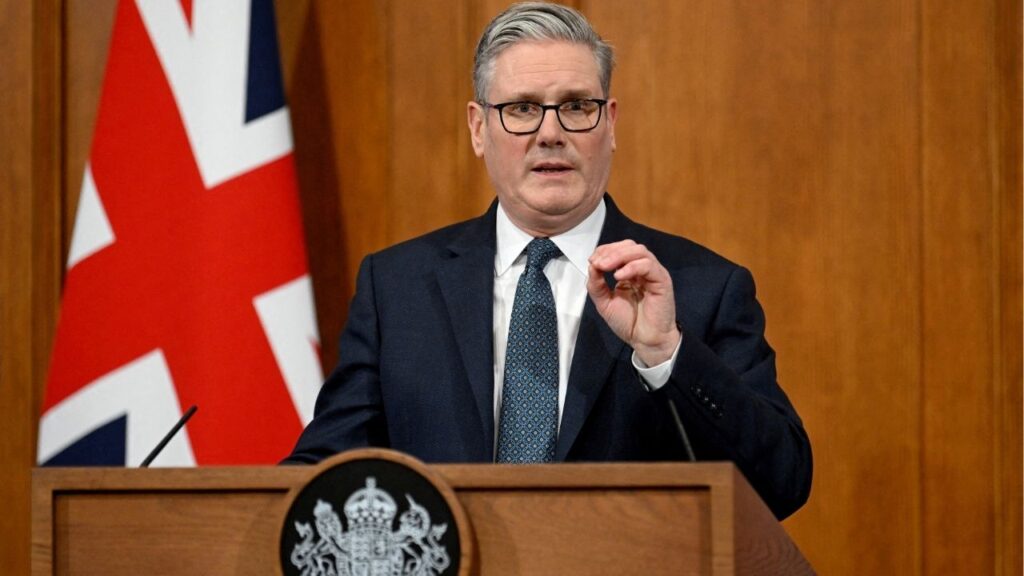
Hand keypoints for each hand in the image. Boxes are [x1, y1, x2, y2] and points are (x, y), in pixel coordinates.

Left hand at [587, 240, 680, 365]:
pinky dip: (632, 267)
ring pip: (639, 251)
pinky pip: (648, 265)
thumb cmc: (629, 323)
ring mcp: (653, 273)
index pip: (619, 250)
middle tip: (598, 263)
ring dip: (619, 256)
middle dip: (610, 251)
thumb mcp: (605, 303)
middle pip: (629, 246)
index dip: (605, 251)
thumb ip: (597, 285)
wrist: (646, 341)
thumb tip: (592, 265)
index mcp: (630, 272)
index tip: (592, 261)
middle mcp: (643, 269)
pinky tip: (619, 276)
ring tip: (605, 267)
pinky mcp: (662, 280)